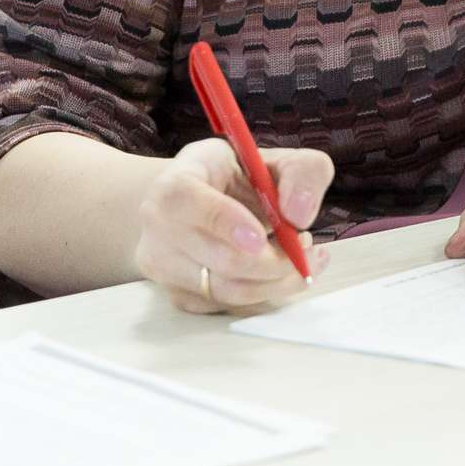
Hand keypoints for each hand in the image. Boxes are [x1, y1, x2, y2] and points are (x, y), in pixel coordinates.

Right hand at [133, 137, 333, 313]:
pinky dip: (264, 293)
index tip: (262, 237)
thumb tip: (301, 214)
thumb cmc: (232, 177)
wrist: (192, 203)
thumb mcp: (270, 158)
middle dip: (275, 260)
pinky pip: (230, 307)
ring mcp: (163, 266)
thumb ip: (300, 172)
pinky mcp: (179, 295)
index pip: (187, 203)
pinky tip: (280, 272)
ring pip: (229, 291)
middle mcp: (158, 226)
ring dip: (276, 280)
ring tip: (301, 257)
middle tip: (306, 245)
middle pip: (220, 260)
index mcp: (175, 182)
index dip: (225, 222)